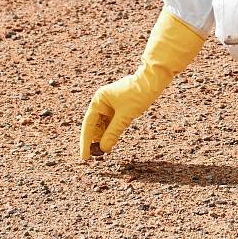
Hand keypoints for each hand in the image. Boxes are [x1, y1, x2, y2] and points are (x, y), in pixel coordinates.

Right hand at [79, 9, 203, 159]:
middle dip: (94, 140)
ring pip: (102, 125)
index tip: (84, 157)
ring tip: (101, 152)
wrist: (153, 80)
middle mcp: (102, 101)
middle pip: (94, 125)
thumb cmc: (138, 95)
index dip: (85, 141)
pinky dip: (109, 132)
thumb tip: (103, 148)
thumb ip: (113, 132)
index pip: (89, 124)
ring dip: (102, 137)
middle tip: (93, 157)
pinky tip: (109, 142)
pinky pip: (110, 122)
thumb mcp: (125, 116)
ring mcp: (109, 104)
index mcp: (99, 99)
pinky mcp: (118, 107)